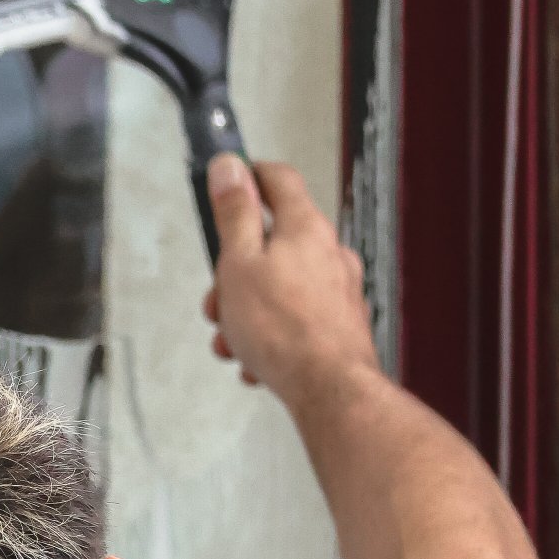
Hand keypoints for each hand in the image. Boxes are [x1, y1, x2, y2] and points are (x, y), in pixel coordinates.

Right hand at [202, 155, 377, 411]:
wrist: (330, 389)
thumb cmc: (285, 330)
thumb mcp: (239, 263)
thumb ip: (234, 214)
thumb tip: (230, 168)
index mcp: (304, 227)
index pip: (278, 178)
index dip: (249, 176)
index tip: (228, 184)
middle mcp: (329, 253)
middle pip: (272, 243)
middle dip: (235, 271)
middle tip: (218, 297)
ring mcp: (339, 291)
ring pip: (280, 288)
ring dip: (248, 311)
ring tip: (233, 340)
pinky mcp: (340, 325)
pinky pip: (295, 320)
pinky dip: (272, 336)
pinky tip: (257, 361)